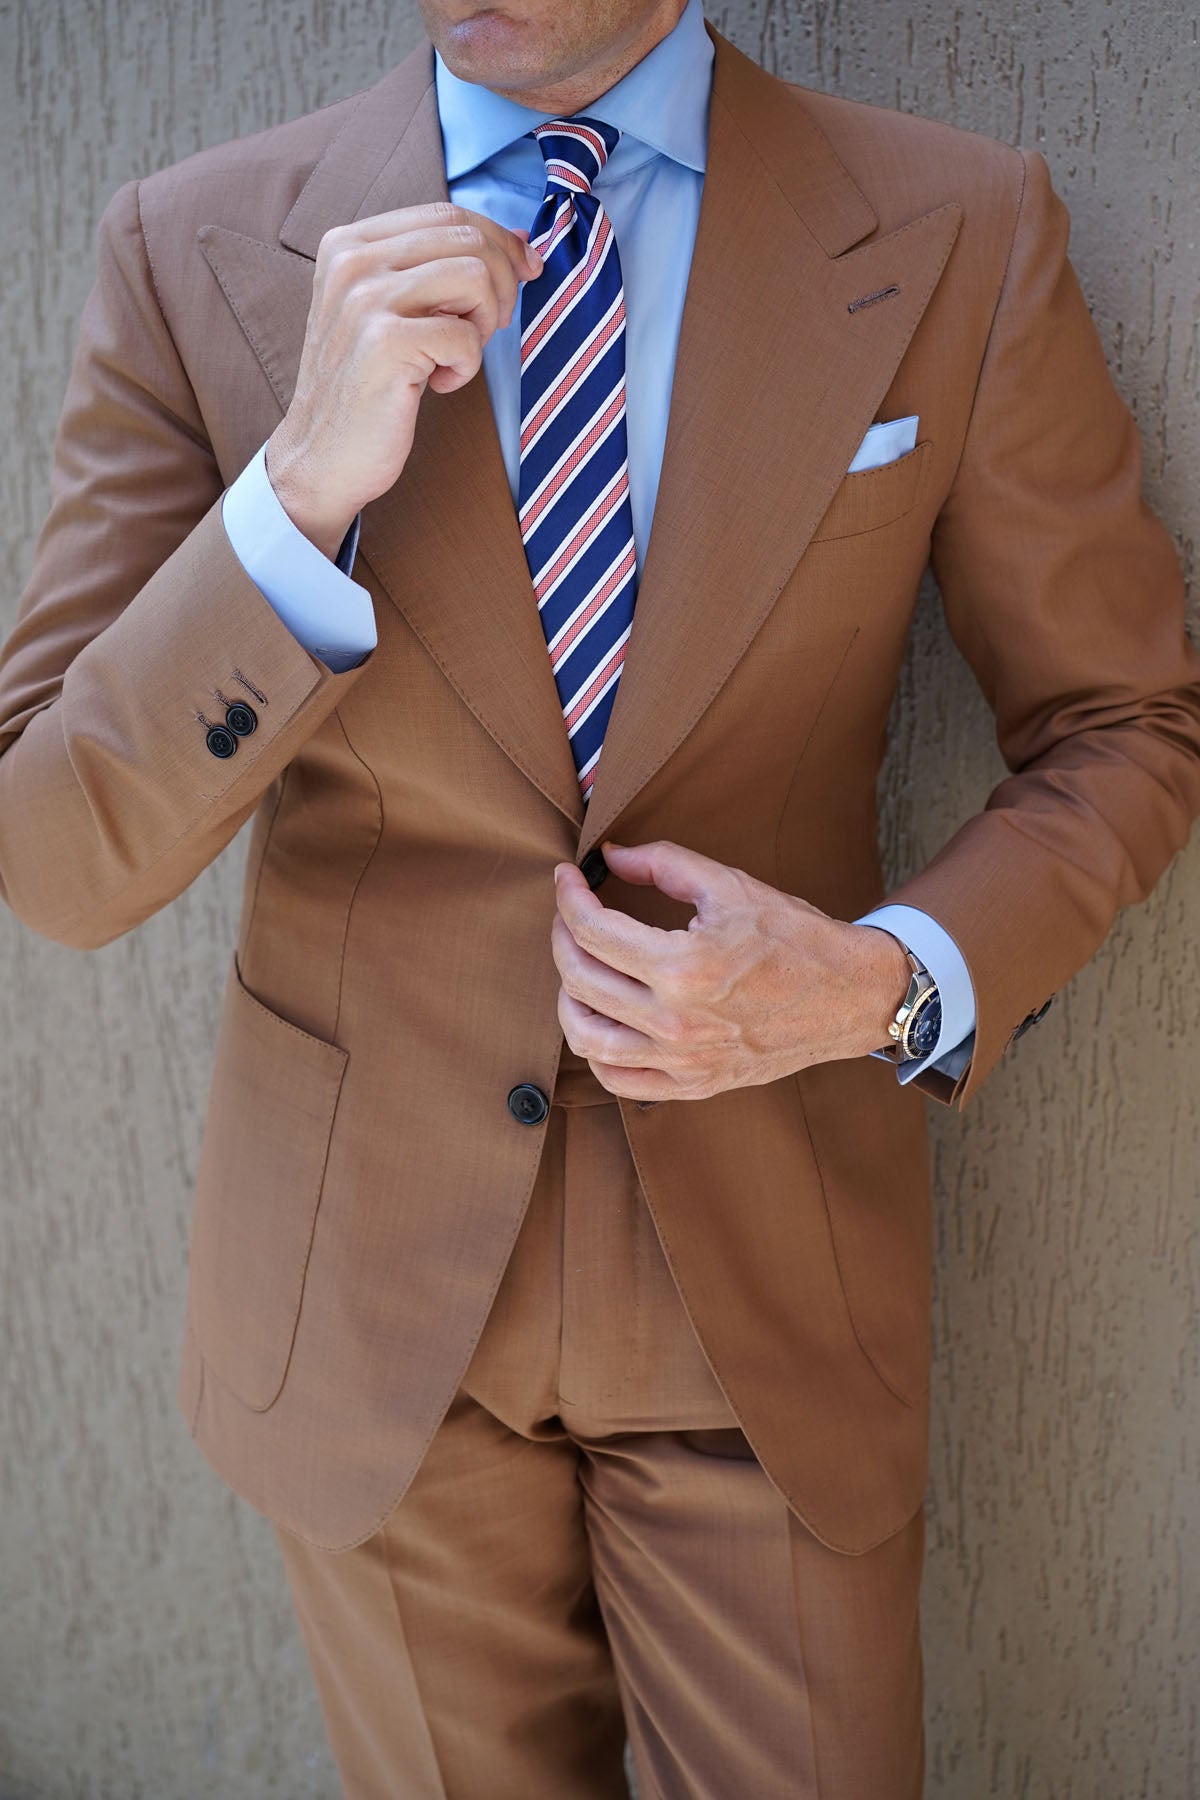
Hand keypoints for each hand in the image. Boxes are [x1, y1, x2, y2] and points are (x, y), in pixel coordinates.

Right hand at [265, 203, 542, 558]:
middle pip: (468, 238)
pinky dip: (466, 366)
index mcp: (350, 244)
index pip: (448, 213)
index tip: (524, 273)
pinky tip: (439, 384)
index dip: (499, 242)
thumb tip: (522, 243)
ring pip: (475, 276)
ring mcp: (364, 299)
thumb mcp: (395, 312)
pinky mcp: (385, 342)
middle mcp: (352, 260)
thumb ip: (443, 269)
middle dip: (503, 283)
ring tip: (458, 354)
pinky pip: (466, 335)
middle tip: (489, 328)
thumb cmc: (367, 388)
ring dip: (485, 322)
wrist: (321, 457)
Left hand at [551, 839, 912, 1101]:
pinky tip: (601, 1018)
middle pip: (581, 980)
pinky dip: (595, 1051)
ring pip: (587, 1038)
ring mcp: (683, 1060)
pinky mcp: (694, 1083)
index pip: (593, 931)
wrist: (849, 995)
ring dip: (568, 997)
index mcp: (684, 966)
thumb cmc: (795, 936)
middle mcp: (677, 1021)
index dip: (569, 897)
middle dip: (563, 938)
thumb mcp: (731, 886)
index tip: (567, 879)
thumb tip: (608, 858)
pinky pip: (619, 1080)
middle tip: (571, 916)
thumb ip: (663, 864)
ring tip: (579, 969)